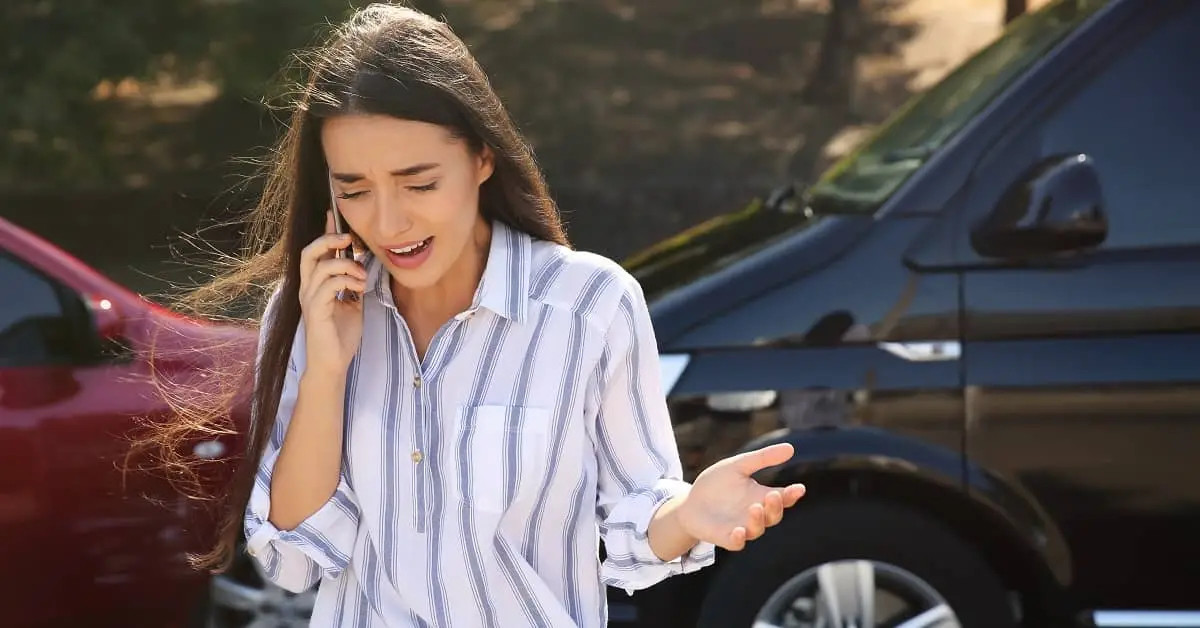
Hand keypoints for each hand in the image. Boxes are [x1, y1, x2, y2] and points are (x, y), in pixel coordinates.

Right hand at [298, 210, 366, 374]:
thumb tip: (362, 267)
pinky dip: (346, 280)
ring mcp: (309, 299)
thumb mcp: (352, 304)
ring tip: (362, 275)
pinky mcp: (315, 311)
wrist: (333, 364)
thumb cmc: (340, 336)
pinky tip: (359, 287)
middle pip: (308, 252)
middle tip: (349, 239)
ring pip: (320, 266)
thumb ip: (352, 285)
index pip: (317, 253)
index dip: (325, 233)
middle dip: (328, 240)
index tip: (334, 215)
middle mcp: (308, 289)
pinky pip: (327, 286)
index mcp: (316, 285)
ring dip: (346, 265)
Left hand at [677, 443, 805, 550]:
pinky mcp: (725, 538)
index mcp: (761, 497)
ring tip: (755, 508)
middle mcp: (755, 515)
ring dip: (758, 520)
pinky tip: (739, 531)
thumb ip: (762, 459)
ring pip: (757, 529)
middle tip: (774, 495)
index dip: (792, 495)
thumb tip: (791, 448)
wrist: (690, 503)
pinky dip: (739, 538)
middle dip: (776, 507)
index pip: (783, 498)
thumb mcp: (738, 466)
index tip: (799, 488)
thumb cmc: (717, 484)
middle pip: (774, 516)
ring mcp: (742, 527)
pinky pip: (737, 543)